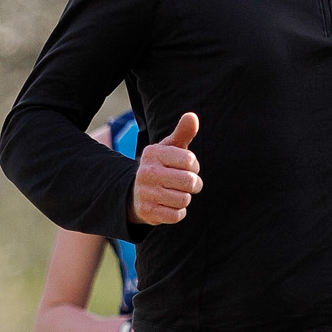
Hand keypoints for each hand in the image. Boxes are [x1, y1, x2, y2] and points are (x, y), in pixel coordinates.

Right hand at [131, 111, 202, 225]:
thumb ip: (183, 132)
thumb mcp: (171, 148)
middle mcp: (146, 172)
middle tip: (189, 184)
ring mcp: (145, 193)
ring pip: (184, 199)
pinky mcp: (147, 211)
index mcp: (153, 153)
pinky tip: (170, 205)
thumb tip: (192, 116)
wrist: (137, 194)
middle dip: (195, 184)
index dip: (195, 166)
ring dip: (185, 198)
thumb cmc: (162, 166)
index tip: (188, 167)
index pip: (190, 160)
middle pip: (189, 181)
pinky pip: (177, 215)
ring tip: (177, 193)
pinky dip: (179, 212)